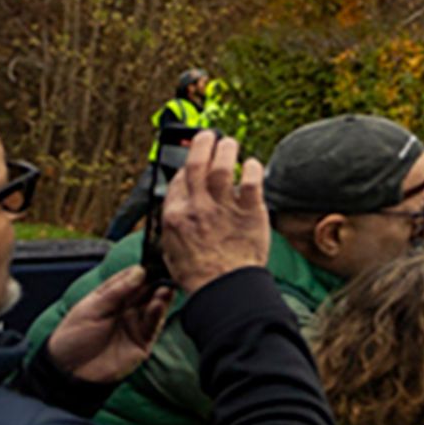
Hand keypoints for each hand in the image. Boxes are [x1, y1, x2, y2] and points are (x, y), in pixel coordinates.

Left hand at [41, 266, 174, 386]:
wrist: (69, 373)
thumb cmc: (72, 338)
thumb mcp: (90, 309)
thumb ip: (115, 292)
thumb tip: (139, 272)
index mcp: (111, 297)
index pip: (131, 278)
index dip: (141, 269)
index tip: (153, 259)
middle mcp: (126, 309)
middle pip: (147, 290)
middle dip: (156, 280)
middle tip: (167, 270)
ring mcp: (136, 324)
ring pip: (155, 306)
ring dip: (161, 295)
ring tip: (165, 287)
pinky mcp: (143, 342)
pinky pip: (154, 325)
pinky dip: (159, 313)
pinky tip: (158, 304)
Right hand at [153, 131, 270, 294]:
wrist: (224, 289)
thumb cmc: (199, 274)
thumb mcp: (172, 248)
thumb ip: (174, 223)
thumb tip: (177, 206)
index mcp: (175, 215)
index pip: (178, 179)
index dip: (186, 166)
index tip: (194, 161)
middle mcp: (197, 207)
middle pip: (197, 163)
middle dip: (201, 143)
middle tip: (209, 135)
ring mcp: (224, 207)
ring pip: (223, 165)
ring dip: (227, 149)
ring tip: (230, 144)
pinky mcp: (250, 211)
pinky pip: (251, 181)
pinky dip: (252, 168)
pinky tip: (252, 165)